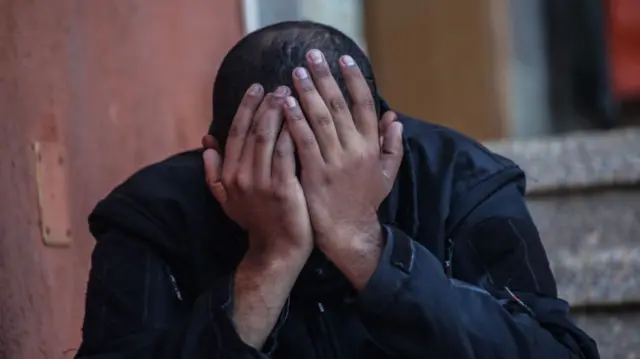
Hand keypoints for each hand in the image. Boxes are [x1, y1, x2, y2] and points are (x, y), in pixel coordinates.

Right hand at [203, 84, 312, 259]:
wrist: (277, 250)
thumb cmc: (256, 222)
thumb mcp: (227, 199)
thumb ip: (214, 172)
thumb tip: (205, 144)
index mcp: (228, 175)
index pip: (235, 132)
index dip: (245, 108)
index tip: (256, 87)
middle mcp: (241, 176)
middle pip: (251, 130)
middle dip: (264, 104)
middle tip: (277, 85)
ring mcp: (262, 182)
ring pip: (267, 137)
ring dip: (277, 112)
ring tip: (288, 94)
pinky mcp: (283, 188)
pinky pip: (286, 153)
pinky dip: (291, 132)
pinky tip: (300, 117)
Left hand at [282, 49, 403, 251]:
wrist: (349, 232)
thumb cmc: (364, 201)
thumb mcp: (386, 174)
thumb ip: (392, 145)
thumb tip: (394, 119)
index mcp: (372, 146)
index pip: (366, 105)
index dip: (355, 80)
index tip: (344, 60)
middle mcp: (355, 149)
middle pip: (339, 105)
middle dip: (325, 78)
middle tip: (311, 56)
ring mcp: (335, 161)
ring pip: (320, 119)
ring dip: (307, 93)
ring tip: (295, 73)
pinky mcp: (315, 173)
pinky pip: (304, 141)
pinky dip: (294, 120)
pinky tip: (285, 104)